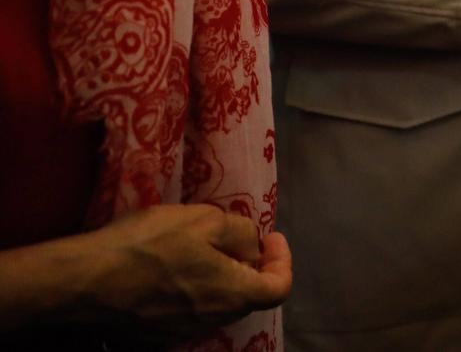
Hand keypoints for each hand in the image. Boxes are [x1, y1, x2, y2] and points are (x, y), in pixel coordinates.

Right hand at [29, 204, 290, 337]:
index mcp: (232, 295)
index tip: (270, 236)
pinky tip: (168, 269)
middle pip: (246, 296)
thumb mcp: (205, 220)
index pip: (279, 288)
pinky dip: (189, 292)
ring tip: (197, 250)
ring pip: (215, 306)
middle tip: (233, 239)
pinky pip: (185, 314)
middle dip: (249, 266)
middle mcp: (211, 321)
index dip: (282, 260)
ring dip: (218, 279)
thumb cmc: (148, 245)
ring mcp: (180, 333)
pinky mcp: (152, 337)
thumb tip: (252, 247)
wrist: (81, 282)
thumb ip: (241, 233)